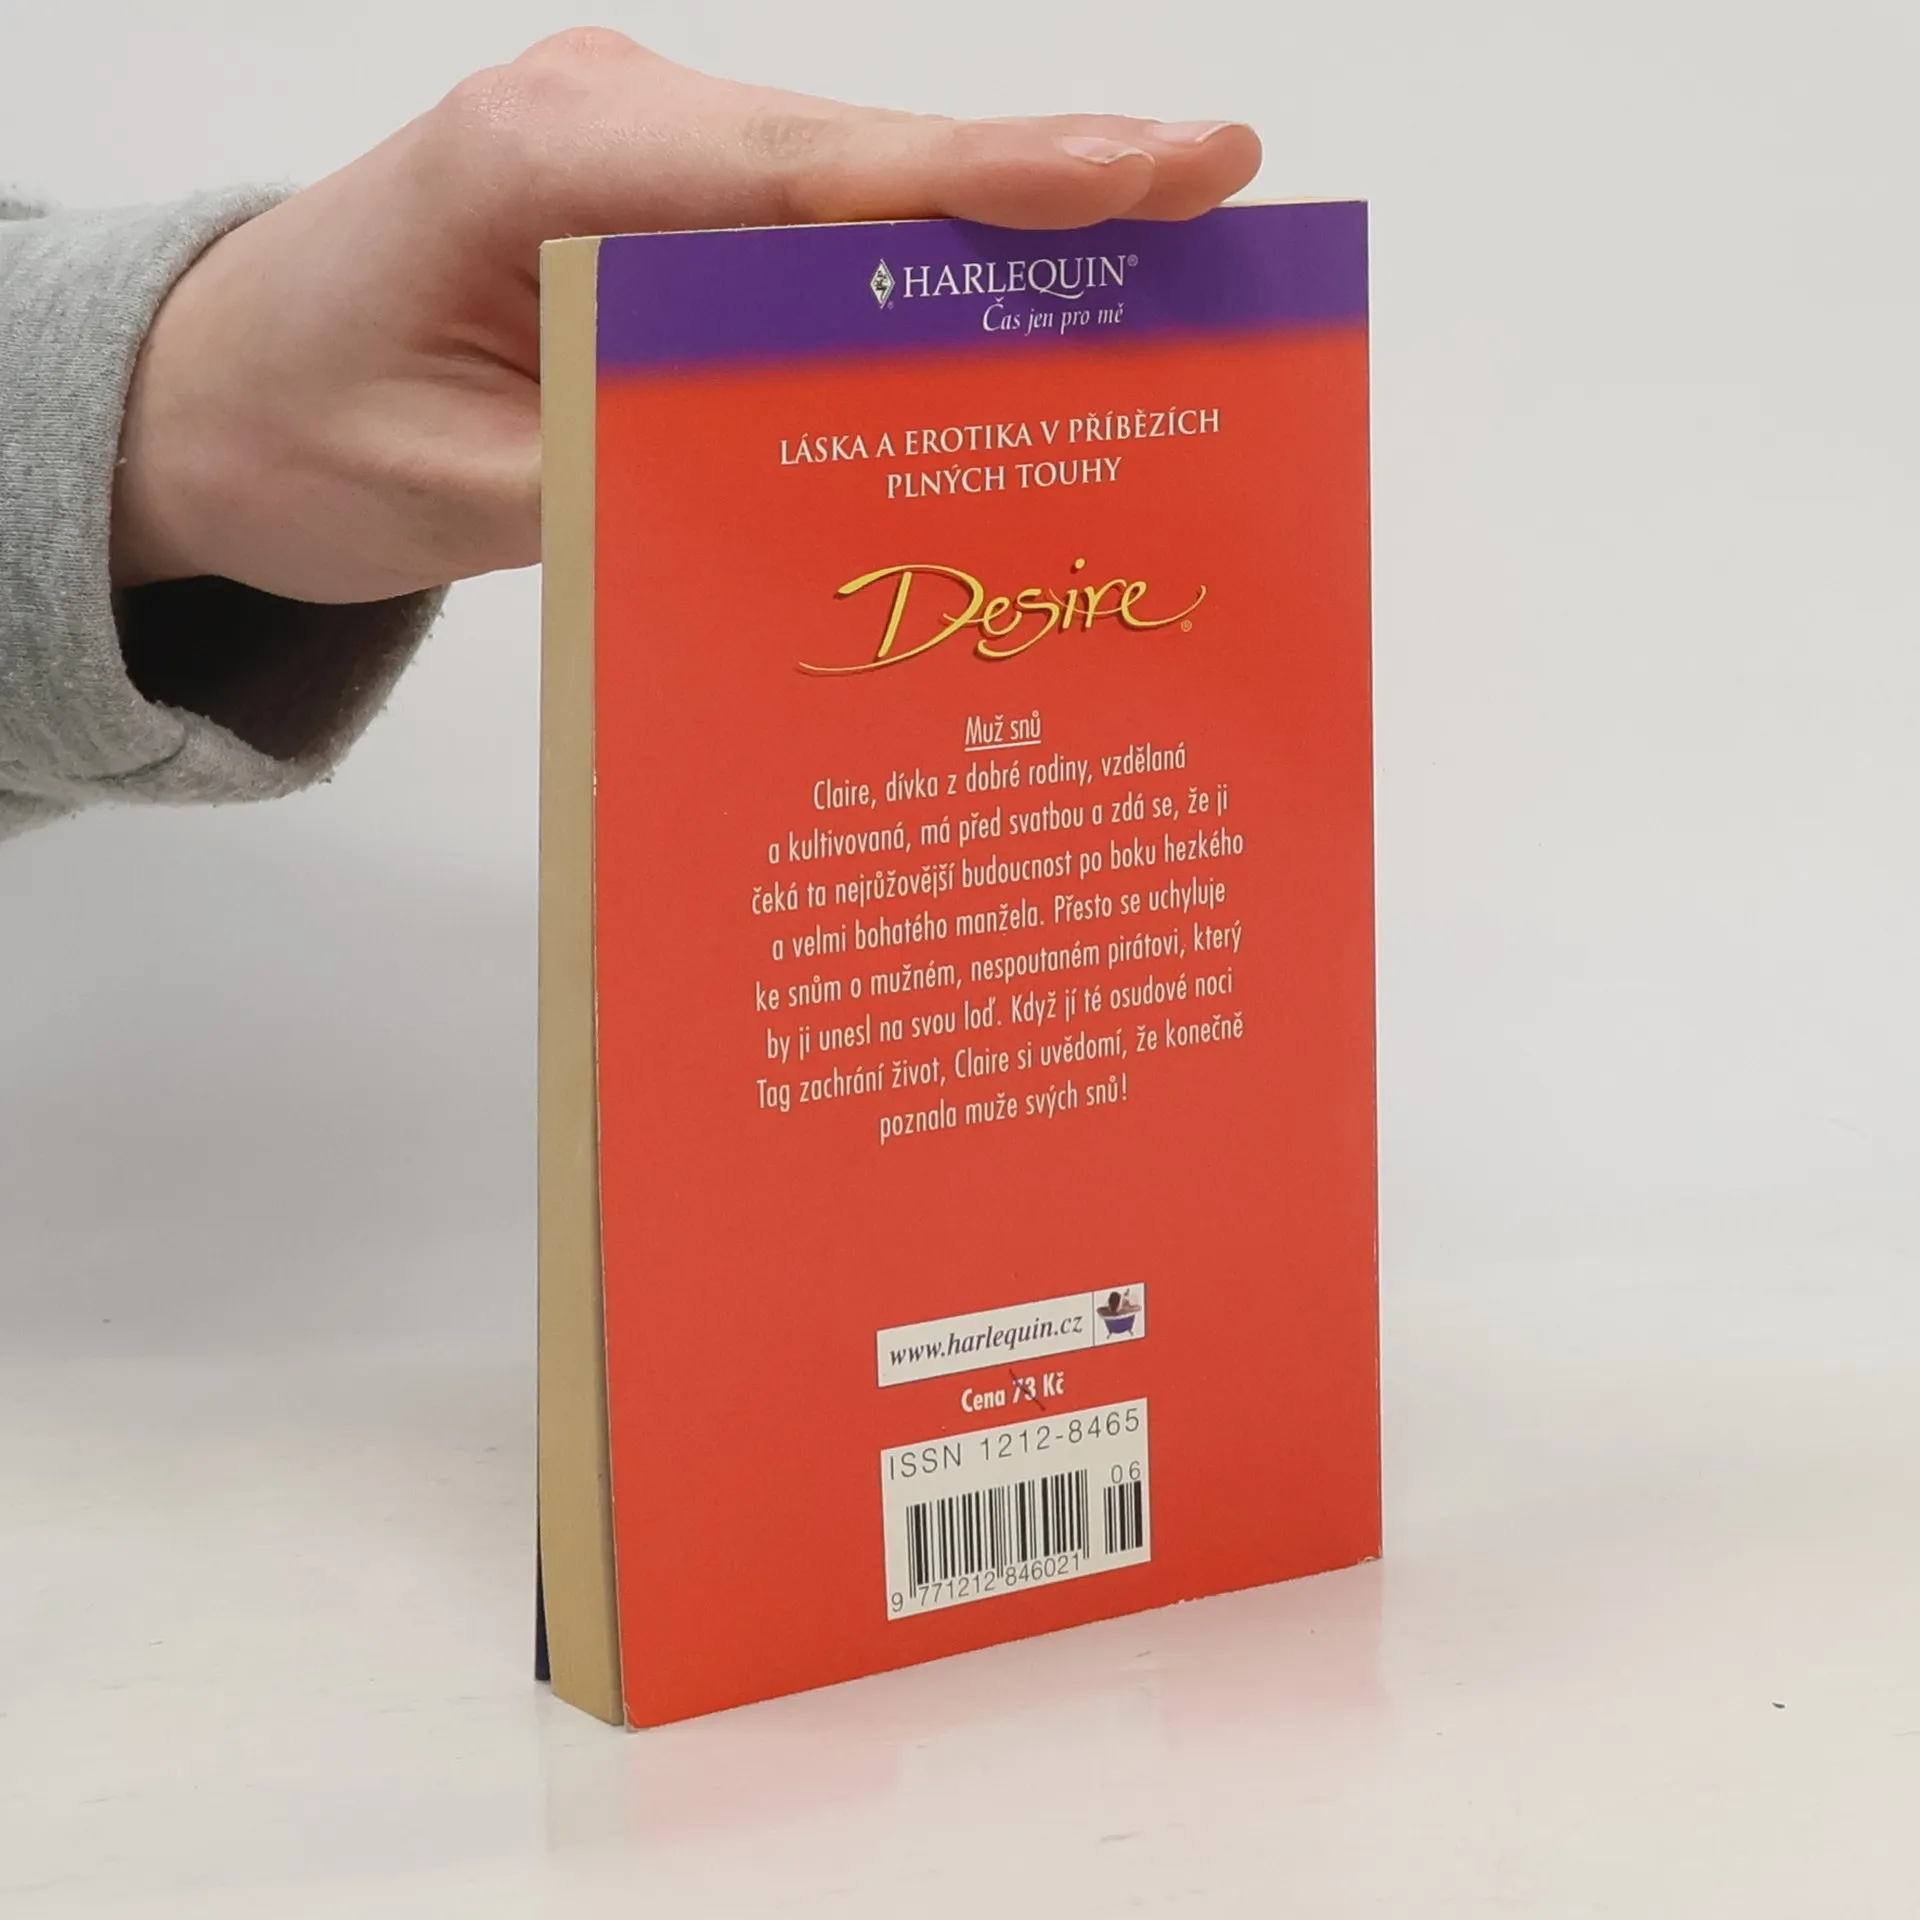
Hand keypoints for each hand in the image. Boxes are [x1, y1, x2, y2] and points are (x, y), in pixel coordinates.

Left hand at [109, 30, 1259, 604]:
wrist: (206, 396)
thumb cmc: (297, 429)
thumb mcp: (452, 495)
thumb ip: (633, 481)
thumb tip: (810, 490)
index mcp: (542, 161)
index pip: (805, 173)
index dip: (984, 177)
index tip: (1147, 165)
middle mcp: (609, 124)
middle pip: (860, 160)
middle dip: (1042, 179)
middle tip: (1221, 184)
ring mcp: (636, 157)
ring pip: (848, 191)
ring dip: (991, 225)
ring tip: (1160, 241)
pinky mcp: (652, 211)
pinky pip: (802, 235)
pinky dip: (909, 268)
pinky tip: (1007, 300)